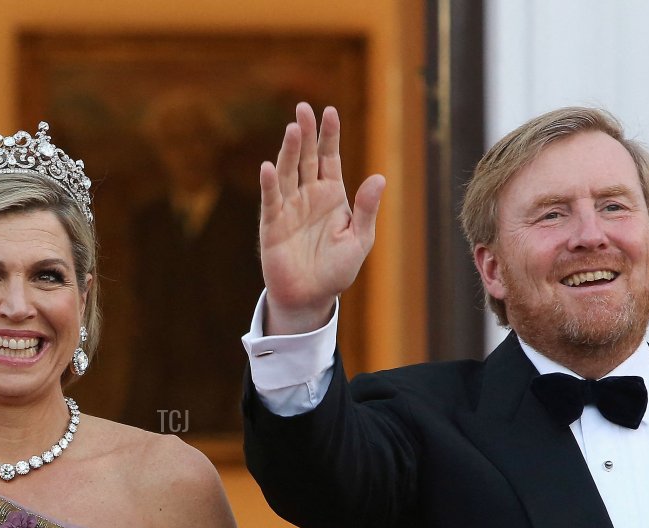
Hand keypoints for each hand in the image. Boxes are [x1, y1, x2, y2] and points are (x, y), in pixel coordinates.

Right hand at [259, 103, 384, 334]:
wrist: (312, 297)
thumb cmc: (337, 270)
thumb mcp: (359, 239)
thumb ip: (366, 209)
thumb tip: (379, 177)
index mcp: (332, 195)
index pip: (329, 158)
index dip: (329, 135)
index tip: (330, 111)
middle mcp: (308, 196)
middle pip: (307, 158)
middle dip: (306, 133)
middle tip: (303, 108)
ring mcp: (289, 208)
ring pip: (288, 173)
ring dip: (290, 151)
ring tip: (293, 129)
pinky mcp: (272, 225)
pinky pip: (271, 200)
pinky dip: (270, 184)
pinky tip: (269, 167)